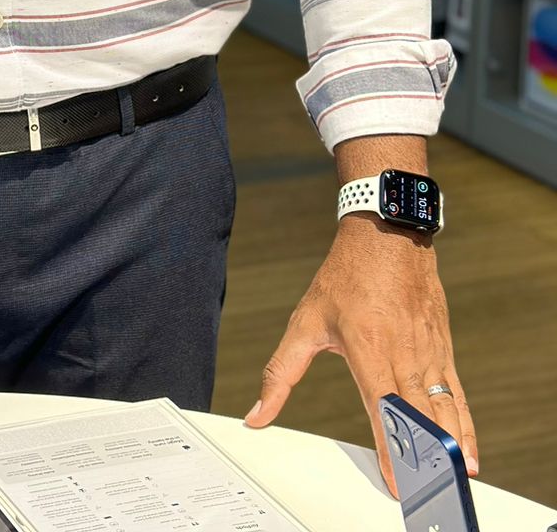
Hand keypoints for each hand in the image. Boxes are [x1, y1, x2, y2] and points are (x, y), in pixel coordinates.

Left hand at [244, 217, 477, 495]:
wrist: (386, 233)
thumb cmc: (344, 278)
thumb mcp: (305, 322)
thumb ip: (280, 372)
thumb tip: (256, 415)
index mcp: (367, 347)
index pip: (381, 407)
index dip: (391, 447)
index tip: (397, 481)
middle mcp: (402, 352)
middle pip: (418, 413)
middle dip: (424, 456)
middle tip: (426, 490)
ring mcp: (427, 350)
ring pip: (443, 407)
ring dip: (449, 445)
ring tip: (455, 480)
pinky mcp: (442, 347)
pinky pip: (456, 393)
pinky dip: (463, 425)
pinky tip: (467, 453)